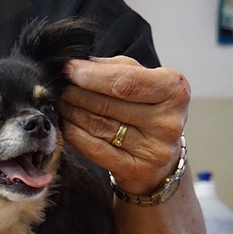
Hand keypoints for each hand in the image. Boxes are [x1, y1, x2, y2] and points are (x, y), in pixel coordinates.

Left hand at [59, 57, 190, 194]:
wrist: (160, 154)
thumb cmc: (146, 108)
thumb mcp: (140, 80)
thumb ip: (113, 69)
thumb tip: (77, 63)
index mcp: (174, 91)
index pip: (126, 82)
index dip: (93, 76)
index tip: (69, 70)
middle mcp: (169, 121)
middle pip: (109, 105)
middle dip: (78, 94)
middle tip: (59, 87)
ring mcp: (155, 149)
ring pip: (100, 126)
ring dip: (72, 113)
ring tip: (59, 103)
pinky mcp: (139, 170)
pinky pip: (97, 149)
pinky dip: (76, 135)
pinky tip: (64, 125)